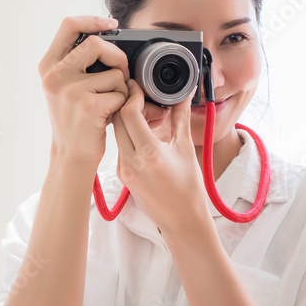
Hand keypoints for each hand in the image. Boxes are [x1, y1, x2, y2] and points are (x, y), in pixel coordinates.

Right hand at [38, 16, 130, 167]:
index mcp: (48, 67)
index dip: (93, 20)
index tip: (111, 24)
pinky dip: (123, 103)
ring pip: (114, 73)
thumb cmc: (75, 119)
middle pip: (96, 44)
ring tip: (109, 104)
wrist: (71, 154)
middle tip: (121, 73)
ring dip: (121, 88)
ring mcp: (70, 92)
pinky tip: (110, 115)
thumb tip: (107, 34)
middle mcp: (55, 77)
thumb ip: (77, 62)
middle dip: (118, 57)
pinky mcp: (89, 107)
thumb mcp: (65, 86)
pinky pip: (121, 93)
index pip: (69, 25)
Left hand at [112, 79, 211, 232]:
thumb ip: (180, 118)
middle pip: (117, 121)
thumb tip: (183, 94)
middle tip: (139, 94)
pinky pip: (120, 147)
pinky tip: (142, 133)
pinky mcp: (122, 175)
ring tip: (144, 113)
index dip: (131, 95)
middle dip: (126, 103)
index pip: (128, 114)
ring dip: (126, 119)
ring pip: (117, 134)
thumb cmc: (189, 189)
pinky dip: (128, 135)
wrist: (182, 220)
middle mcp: (131, 163)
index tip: (137, 85)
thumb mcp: (185, 149)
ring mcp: (124, 170)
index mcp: (149, 154)